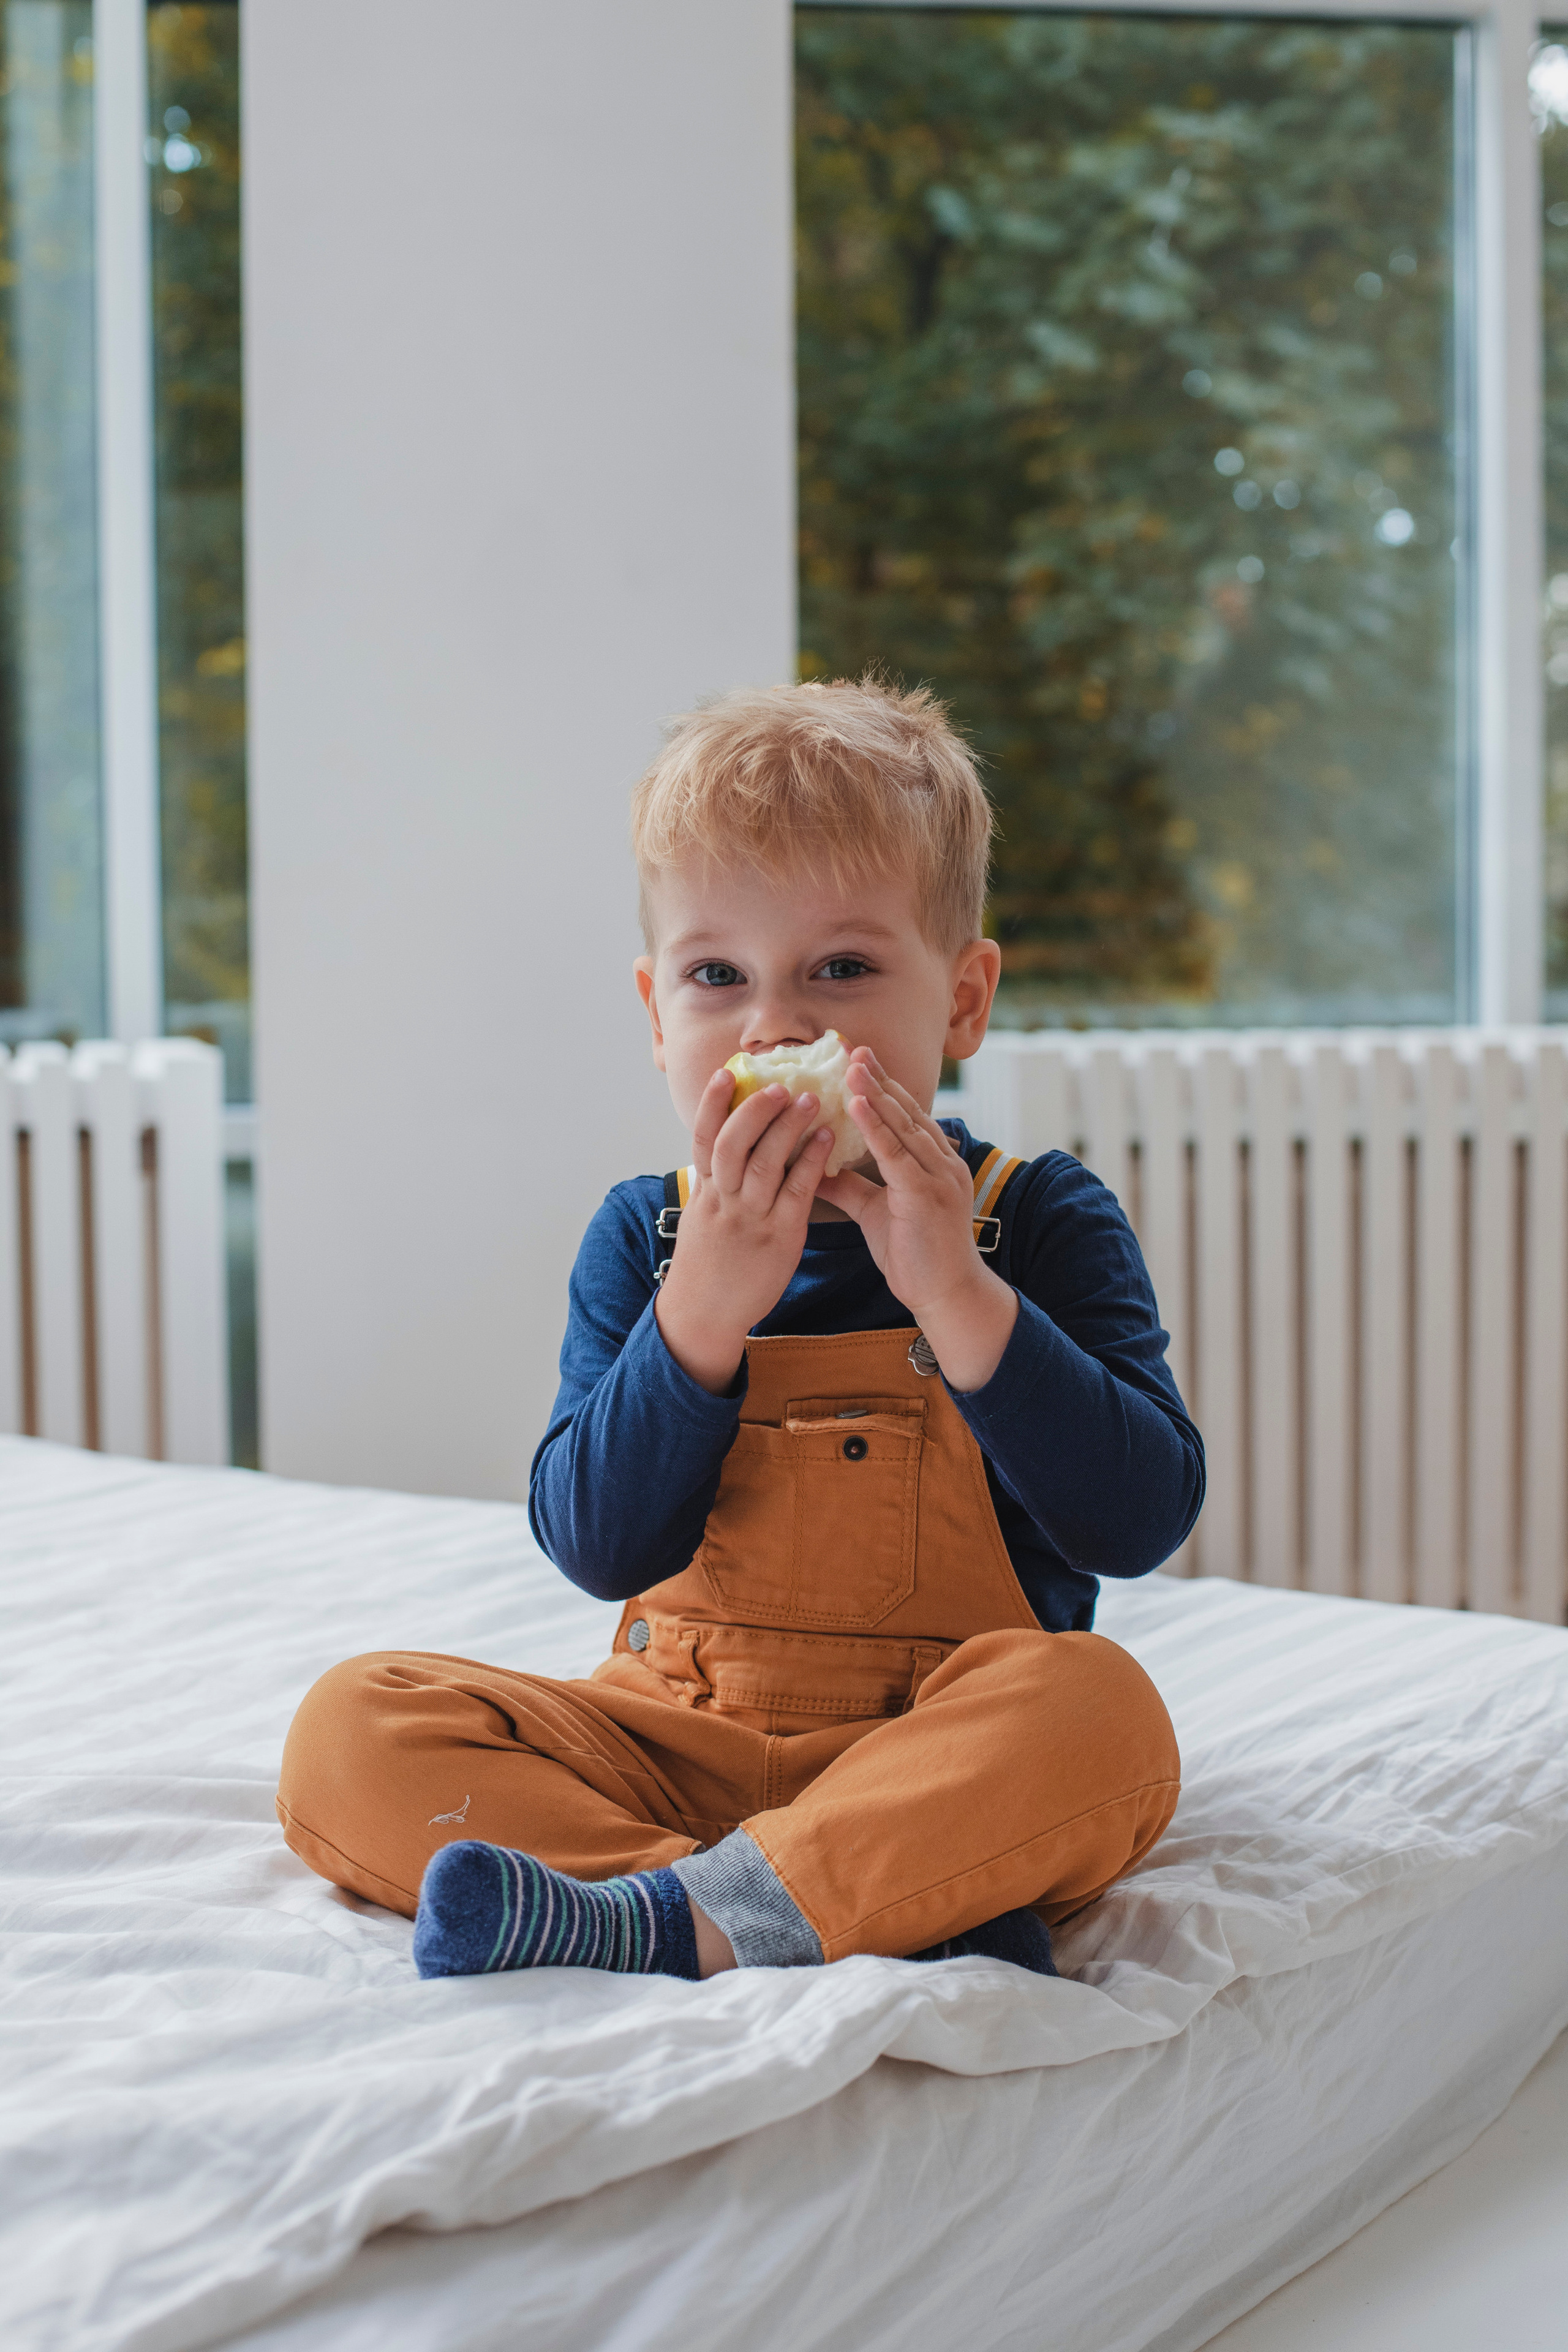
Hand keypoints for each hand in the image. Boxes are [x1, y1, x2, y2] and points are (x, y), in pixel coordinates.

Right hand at [655, 1069, 835, 1393]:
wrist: (705, 1313)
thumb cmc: (709, 1262)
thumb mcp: (704, 1216)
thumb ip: (717, 1182)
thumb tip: (726, 1147)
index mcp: (704, 1191)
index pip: (703, 1138)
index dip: (712, 1104)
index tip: (726, 1073)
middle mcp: (723, 1200)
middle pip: (733, 1144)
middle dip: (755, 1110)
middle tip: (780, 1083)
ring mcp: (750, 1218)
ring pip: (765, 1164)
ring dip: (788, 1128)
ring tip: (810, 1099)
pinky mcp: (779, 1236)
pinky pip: (796, 1193)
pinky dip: (811, 1163)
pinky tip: (828, 1140)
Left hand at [814, 1050, 1017, 1392]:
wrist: (945, 1295)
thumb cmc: (915, 1256)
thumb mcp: (877, 1212)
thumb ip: (851, 1186)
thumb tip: (815, 1166)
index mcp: (934, 1163)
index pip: (906, 1116)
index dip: (882, 1088)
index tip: (856, 1061)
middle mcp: (942, 1162)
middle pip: (906, 1111)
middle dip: (878, 1079)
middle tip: (852, 1048)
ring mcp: (939, 1176)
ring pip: (902, 1125)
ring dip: (874, 1093)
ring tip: (850, 1065)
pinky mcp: (927, 1194)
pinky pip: (896, 1153)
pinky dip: (875, 1127)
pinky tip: (854, 1104)